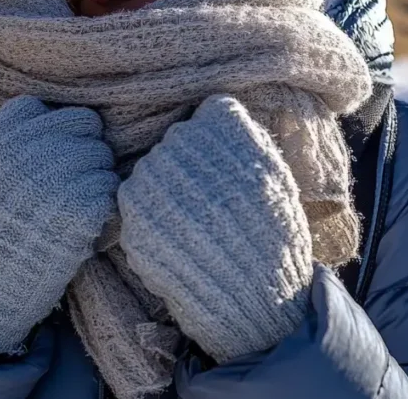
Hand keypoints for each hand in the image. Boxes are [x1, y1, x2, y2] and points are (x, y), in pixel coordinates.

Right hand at [0, 96, 119, 352]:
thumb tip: (46, 121)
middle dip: (82, 148)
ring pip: (102, 156)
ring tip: (73, 208)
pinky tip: (83, 226)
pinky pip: (110, 189)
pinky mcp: (79, 207)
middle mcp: (24, 149)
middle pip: (81, 123)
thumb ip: (3, 146)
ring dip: (95, 180)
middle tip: (71, 181)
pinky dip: (104, 208)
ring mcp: (54, 175)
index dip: (49, 130)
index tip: (46, 156)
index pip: (38, 108)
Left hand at [119, 95, 312, 361]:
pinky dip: (154, 220)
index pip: (208, 115)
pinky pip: (137, 203)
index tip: (228, 167)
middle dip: (190, 168)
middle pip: (176, 143)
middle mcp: (180, 142)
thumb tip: (214, 113)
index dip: (218, 141)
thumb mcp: (274, 173)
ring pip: (153, 171)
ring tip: (196, 225)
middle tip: (211, 202)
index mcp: (220, 126)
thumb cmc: (273, 233)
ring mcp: (151, 178)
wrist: (255, 295)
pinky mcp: (132, 213)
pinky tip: (180, 240)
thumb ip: (243, 137)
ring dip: (167, 193)